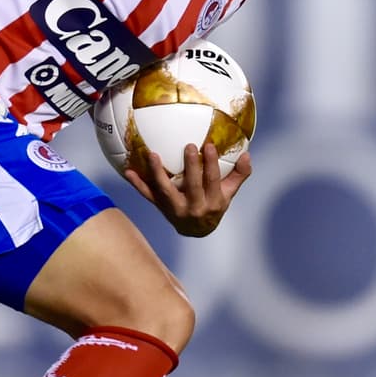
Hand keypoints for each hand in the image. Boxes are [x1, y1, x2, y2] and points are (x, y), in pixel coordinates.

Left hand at [123, 143, 251, 237]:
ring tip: (153, 155)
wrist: (196, 230)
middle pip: (192, 186)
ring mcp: (174, 208)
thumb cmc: (214, 205)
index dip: (212, 165)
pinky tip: (128, 171)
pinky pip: (147, 195)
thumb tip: (247, 155)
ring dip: (158, 173)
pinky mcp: (160, 207)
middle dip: (191, 167)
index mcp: (212, 202)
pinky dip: (137, 184)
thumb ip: (239, 175)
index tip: (209, 146)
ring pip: (166, 191)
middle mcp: (193, 207)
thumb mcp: (229, 193)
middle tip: (188, 146)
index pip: (213, 182)